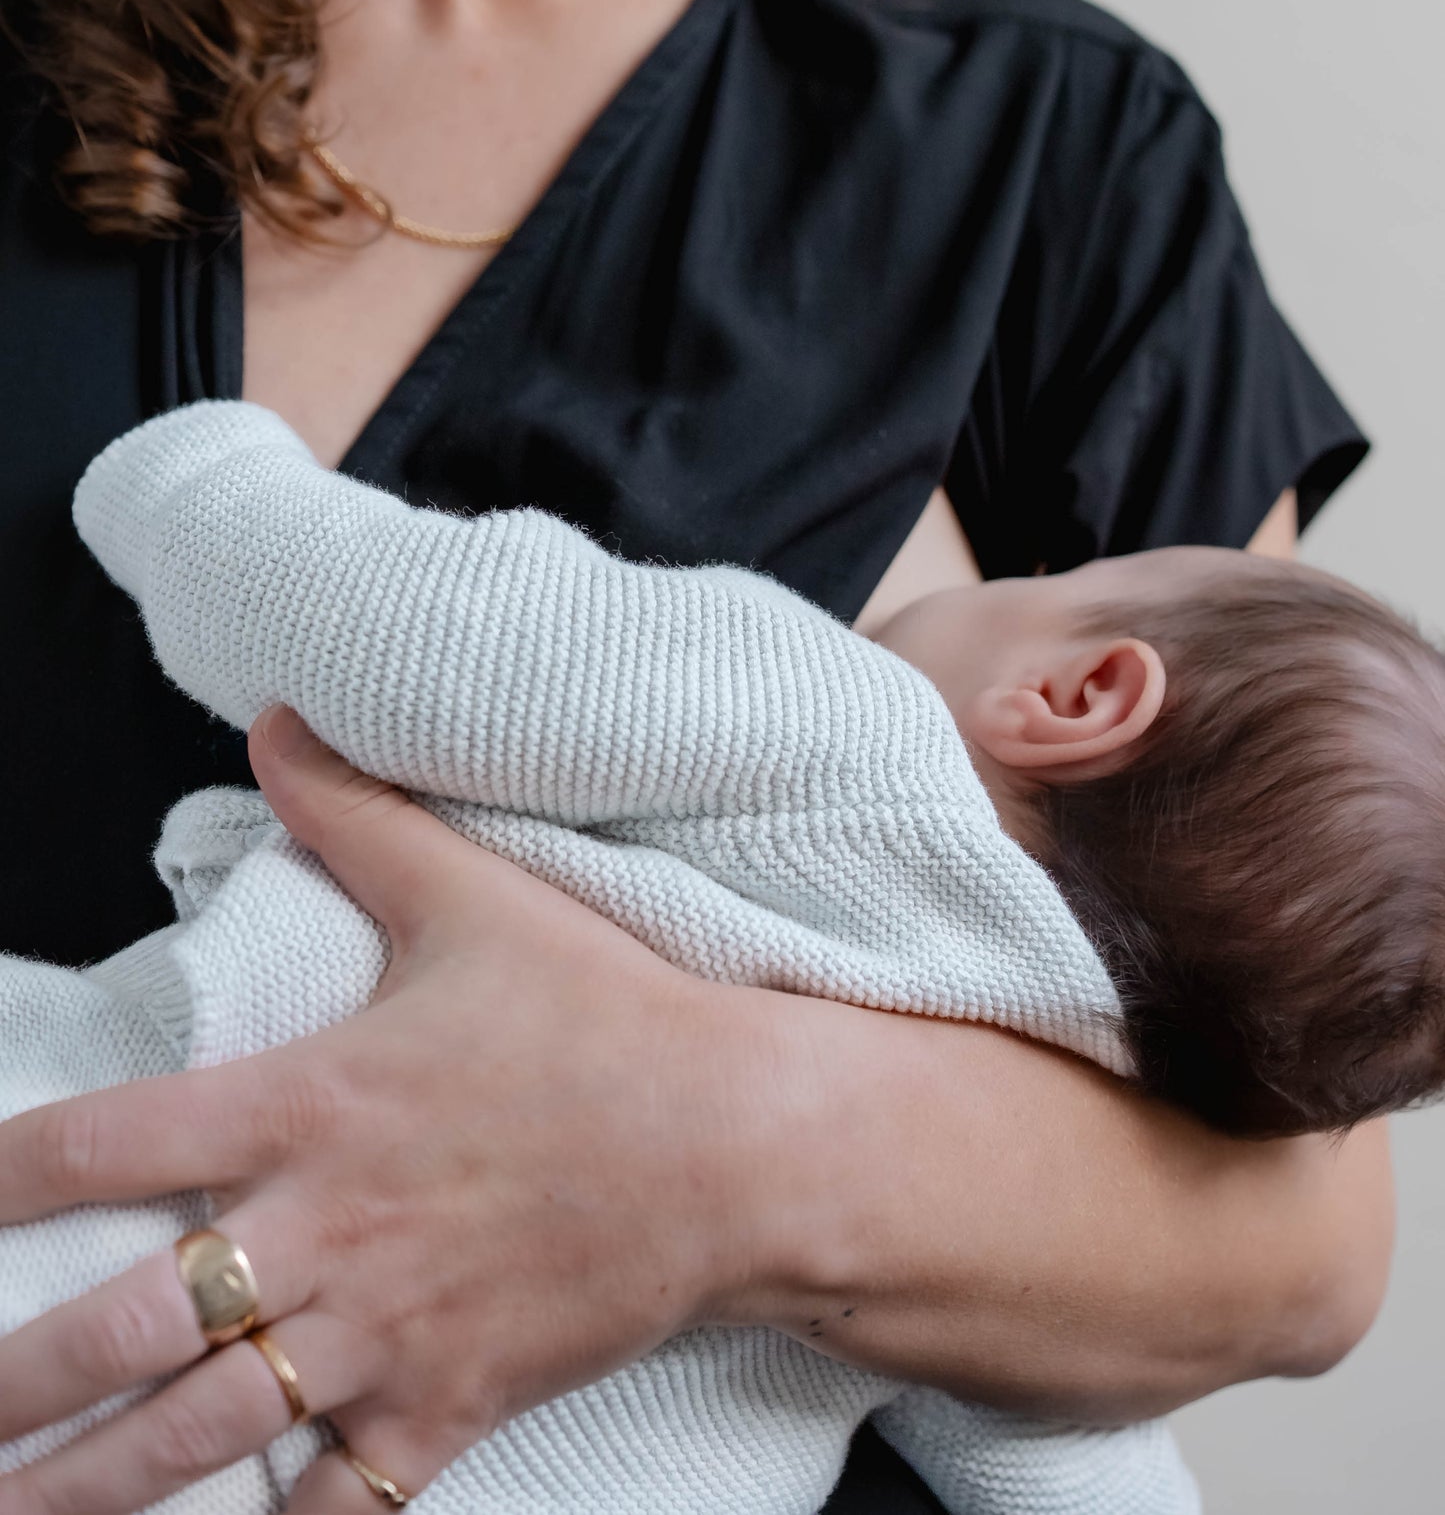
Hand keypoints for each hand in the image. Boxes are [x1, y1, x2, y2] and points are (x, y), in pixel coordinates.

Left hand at [0, 710, 791, 1513]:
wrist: (738, 1142)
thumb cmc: (602, 1013)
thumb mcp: (475, 896)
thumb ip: (359, 813)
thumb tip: (275, 720)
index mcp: (310, 1103)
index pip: (112, 1139)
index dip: (4, 1174)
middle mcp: (325, 1228)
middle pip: (127, 1322)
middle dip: (13, 1379)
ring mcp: (384, 1332)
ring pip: (201, 1435)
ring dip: (89, 1489)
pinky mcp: (448, 1405)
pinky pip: (335, 1502)